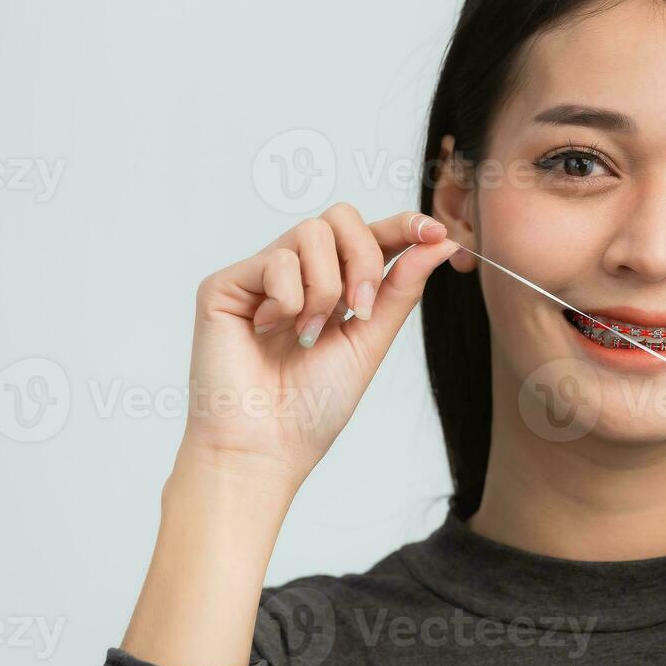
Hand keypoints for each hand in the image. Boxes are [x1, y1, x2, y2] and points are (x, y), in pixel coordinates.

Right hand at [180, 205, 458, 487]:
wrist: (266, 446)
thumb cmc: (312, 405)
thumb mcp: (370, 340)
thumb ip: (401, 288)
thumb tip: (440, 244)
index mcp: (334, 286)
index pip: (369, 236)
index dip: (403, 225)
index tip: (435, 232)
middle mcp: (296, 274)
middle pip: (341, 218)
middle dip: (363, 259)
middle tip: (358, 310)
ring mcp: (259, 276)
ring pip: (311, 232)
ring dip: (324, 288)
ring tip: (308, 334)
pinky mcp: (225, 285)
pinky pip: (275, 259)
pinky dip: (287, 301)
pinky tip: (269, 332)